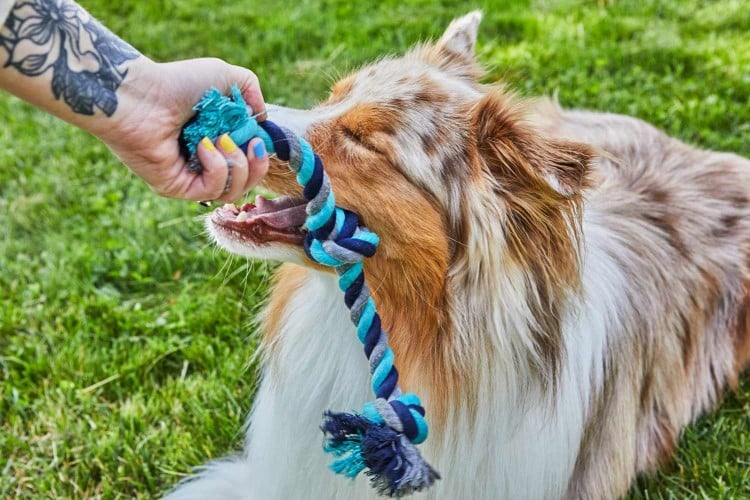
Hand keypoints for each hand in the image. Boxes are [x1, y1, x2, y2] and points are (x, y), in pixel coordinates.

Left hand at [97, 57, 268, 201]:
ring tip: (222, 139)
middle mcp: (205, 162)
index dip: (260, 155)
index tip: (259, 137)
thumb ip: (251, 91)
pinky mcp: (178, 188)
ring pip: (234, 191)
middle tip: (251, 143)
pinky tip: (203, 146)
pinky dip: (216, 167)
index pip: (250, 163)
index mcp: (217, 141)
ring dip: (237, 165)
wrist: (141, 94)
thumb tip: (262, 121)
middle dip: (257, 165)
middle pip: (247, 182)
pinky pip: (212, 190)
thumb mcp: (226, 77)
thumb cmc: (177, 83)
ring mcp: (191, 178)